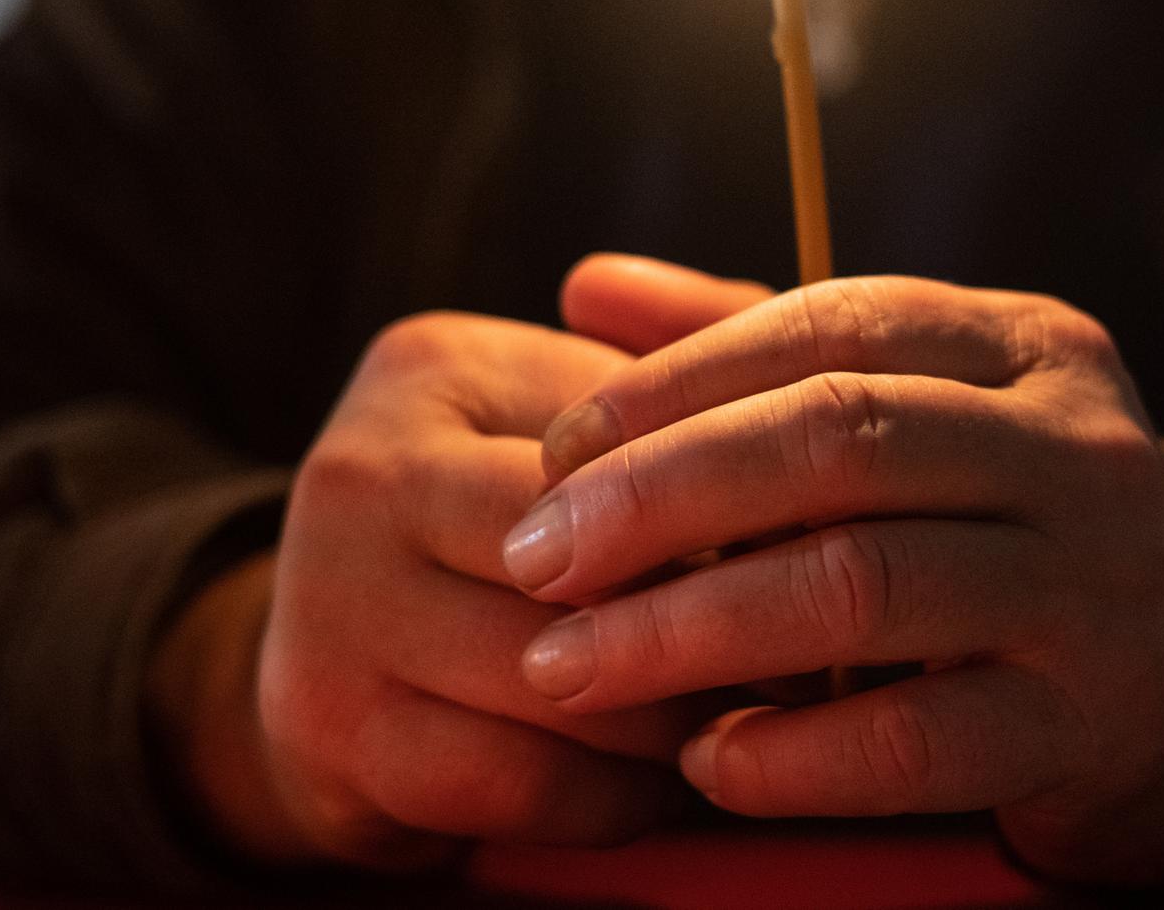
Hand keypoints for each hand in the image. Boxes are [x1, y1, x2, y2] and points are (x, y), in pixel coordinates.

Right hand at [150, 260, 763, 867]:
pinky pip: (527, 778)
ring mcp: (334, 602)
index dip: (740, 506)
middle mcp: (365, 470)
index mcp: (436, 367)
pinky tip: (657, 784)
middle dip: (715, 616)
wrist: (325, 657)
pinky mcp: (334, 729)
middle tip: (811, 653)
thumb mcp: (568, 424)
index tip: (823, 553)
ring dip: (680, 719)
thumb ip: (692, 374)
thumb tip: (839, 370)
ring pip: (570, 678)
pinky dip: (617, 796)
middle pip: (597, 558)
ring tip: (750, 719)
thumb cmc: (495, 528)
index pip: (629, 440)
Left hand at [506, 267, 1163, 886]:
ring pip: (866, 582)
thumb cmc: (1003, 531)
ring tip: (570, 669)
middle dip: (662, 497)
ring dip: (692, 628)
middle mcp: (1074, 446)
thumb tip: (588, 284)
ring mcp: (1094, 585)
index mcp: (1026, 344)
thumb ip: (757, 350)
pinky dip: (794, 755)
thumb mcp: (912, 417)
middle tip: (535, 561)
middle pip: (841, 437)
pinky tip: (704, 762)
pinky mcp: (1090, 722)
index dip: (677, 381)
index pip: (832, 323)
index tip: (553, 451)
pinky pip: (918, 738)